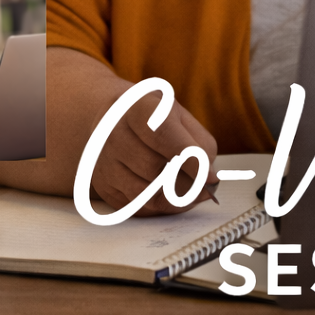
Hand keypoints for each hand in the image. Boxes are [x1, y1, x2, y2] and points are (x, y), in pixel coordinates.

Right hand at [89, 87, 218, 216]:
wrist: (114, 118)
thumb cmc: (155, 116)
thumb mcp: (181, 115)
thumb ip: (199, 142)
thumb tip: (209, 178)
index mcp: (136, 107)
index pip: (163, 136)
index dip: (190, 160)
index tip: (211, 178)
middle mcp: (112, 134)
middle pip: (154, 169)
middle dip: (186, 182)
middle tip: (205, 186)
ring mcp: (103, 162)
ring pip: (145, 194)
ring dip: (175, 198)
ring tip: (192, 191)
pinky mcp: (103, 186)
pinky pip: (137, 207)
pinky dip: (160, 206)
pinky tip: (172, 194)